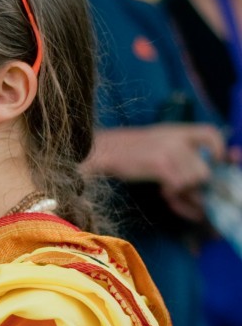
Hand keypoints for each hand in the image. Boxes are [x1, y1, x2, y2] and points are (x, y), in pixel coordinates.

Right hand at [88, 123, 226, 218]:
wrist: (106, 151)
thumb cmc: (131, 153)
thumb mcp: (159, 144)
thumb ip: (180, 156)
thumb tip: (200, 184)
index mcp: (178, 131)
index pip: (211, 134)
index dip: (219, 150)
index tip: (216, 163)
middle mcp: (177, 138)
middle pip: (205, 168)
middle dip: (197, 186)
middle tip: (182, 192)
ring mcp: (170, 150)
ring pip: (194, 180)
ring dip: (184, 192)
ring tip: (169, 192)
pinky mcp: (160, 163)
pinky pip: (179, 185)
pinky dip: (173, 194)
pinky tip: (163, 192)